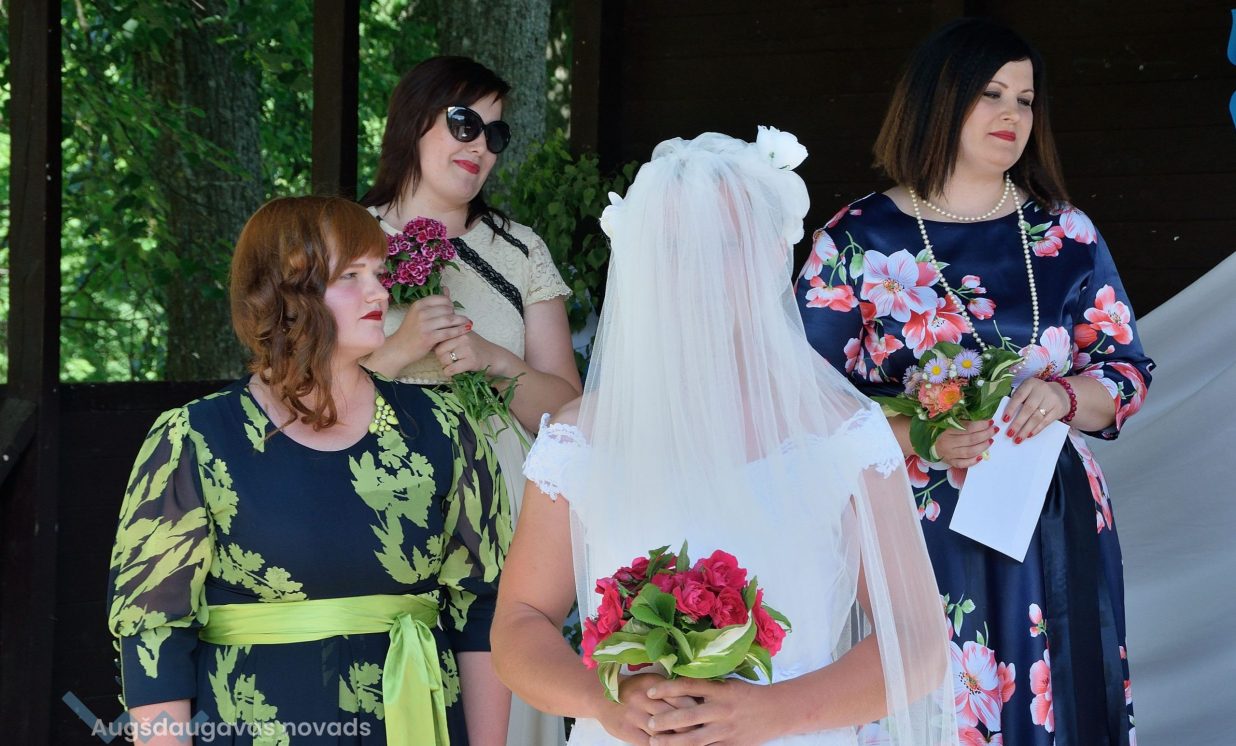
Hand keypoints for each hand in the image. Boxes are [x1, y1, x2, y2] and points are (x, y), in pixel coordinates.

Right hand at [388, 293, 470, 363]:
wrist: (399, 348)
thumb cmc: (411, 330)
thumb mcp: (419, 313)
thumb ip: (434, 302)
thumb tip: (446, 288)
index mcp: (419, 304)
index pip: (442, 299)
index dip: (450, 304)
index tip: (452, 310)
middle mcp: (421, 312)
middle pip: (447, 309)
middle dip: (455, 314)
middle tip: (460, 319)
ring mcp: (425, 325)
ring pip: (450, 320)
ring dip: (461, 321)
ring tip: (468, 323)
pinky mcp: (429, 337)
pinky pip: (449, 332)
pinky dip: (459, 331)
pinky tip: (466, 330)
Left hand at [434, 330, 515, 377]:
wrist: (494, 357)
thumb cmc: (476, 347)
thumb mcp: (464, 335)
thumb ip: (450, 332)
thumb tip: (430, 334)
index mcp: (460, 328)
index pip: (439, 337)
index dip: (439, 347)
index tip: (444, 351)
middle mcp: (463, 336)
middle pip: (439, 350)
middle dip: (441, 358)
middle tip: (448, 360)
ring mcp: (468, 349)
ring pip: (444, 360)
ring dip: (445, 365)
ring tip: (452, 365)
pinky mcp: (471, 361)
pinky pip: (451, 369)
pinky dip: (449, 373)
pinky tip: (453, 372)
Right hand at [594, 673, 698, 744]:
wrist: (600, 697)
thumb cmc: (632, 690)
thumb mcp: (650, 683)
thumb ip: (669, 689)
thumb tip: (698, 702)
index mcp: (652, 683)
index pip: (680, 697)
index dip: (695, 710)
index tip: (706, 717)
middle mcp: (643, 697)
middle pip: (674, 715)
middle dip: (690, 726)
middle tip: (702, 731)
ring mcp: (634, 716)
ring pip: (663, 731)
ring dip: (677, 739)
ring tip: (689, 741)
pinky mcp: (627, 731)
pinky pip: (649, 743)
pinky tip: (670, 745)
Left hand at [645, 678, 777, 744]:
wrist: (776, 711)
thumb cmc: (747, 694)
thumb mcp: (727, 684)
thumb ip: (705, 686)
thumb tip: (675, 685)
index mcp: (720, 690)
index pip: (688, 686)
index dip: (667, 689)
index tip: (649, 692)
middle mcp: (722, 709)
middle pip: (688, 716)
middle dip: (666, 720)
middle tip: (649, 722)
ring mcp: (726, 730)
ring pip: (695, 739)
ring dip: (672, 741)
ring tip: (654, 741)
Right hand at [933, 419, 997, 468]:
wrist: (929, 444)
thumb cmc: (942, 432)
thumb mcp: (949, 423)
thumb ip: (962, 423)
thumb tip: (982, 421)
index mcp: (947, 430)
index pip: (968, 427)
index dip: (981, 425)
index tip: (990, 422)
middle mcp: (948, 442)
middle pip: (971, 439)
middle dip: (985, 434)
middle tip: (994, 430)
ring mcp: (949, 454)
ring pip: (969, 452)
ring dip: (983, 446)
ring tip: (990, 441)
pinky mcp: (950, 462)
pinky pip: (963, 464)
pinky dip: (973, 461)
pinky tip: (981, 456)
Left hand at [1003, 377, 1069, 443]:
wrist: (1062, 392)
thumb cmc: (1037, 393)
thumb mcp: (1028, 390)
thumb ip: (1019, 399)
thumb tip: (1007, 418)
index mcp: (1030, 384)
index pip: (1019, 396)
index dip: (1011, 408)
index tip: (1004, 420)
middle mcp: (1041, 390)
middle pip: (1028, 409)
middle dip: (1018, 423)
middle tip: (1009, 434)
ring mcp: (1051, 400)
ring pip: (1037, 417)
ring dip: (1026, 429)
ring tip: (1018, 439)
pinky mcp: (1058, 409)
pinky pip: (1046, 422)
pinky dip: (1036, 429)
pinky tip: (1029, 435)